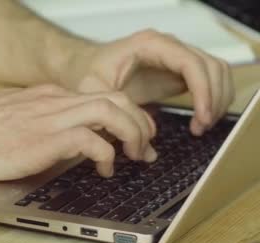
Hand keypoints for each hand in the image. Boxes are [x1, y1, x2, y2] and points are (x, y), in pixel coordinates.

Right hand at [0, 84, 156, 181]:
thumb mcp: (11, 119)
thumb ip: (38, 122)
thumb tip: (59, 138)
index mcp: (46, 96)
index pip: (99, 95)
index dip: (126, 114)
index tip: (134, 135)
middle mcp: (53, 101)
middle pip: (114, 97)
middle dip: (139, 121)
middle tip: (146, 146)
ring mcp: (50, 118)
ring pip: (110, 110)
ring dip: (132, 133)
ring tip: (135, 156)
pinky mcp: (45, 140)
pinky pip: (91, 140)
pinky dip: (107, 153)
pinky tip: (105, 169)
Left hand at [68, 30, 234, 135]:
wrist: (79, 67)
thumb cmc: (84, 75)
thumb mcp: (93, 92)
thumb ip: (116, 113)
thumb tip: (142, 143)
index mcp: (149, 44)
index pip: (190, 62)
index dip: (203, 90)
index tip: (201, 117)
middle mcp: (167, 46)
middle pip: (210, 66)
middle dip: (213, 98)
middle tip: (201, 127)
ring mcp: (175, 56)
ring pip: (215, 72)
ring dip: (216, 100)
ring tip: (200, 127)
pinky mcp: (176, 70)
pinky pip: (207, 80)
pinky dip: (211, 99)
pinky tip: (198, 121)